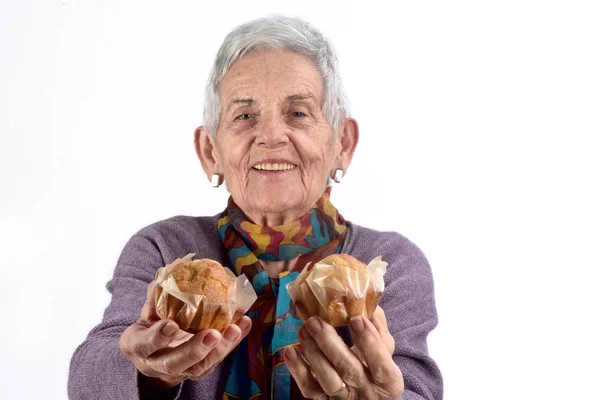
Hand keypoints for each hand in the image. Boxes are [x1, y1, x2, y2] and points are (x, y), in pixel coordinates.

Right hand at [119, 281, 251, 387]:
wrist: (155, 355)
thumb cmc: (151, 326)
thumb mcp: (146, 311)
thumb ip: (155, 295)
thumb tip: (169, 271)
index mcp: (139, 347)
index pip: (145, 345)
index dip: (158, 336)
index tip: (171, 324)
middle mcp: (158, 364)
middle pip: (175, 363)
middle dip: (195, 350)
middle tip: (213, 335)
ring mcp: (180, 370)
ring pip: (200, 367)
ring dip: (220, 349)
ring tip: (234, 330)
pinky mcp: (199, 369)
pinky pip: (217, 358)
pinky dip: (232, 343)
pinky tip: (244, 325)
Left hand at [284, 306, 402, 399]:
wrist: (365, 394)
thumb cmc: (375, 366)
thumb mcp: (384, 350)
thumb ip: (378, 328)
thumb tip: (367, 303)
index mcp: (389, 383)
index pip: (382, 366)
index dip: (369, 343)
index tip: (355, 319)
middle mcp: (367, 393)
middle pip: (349, 370)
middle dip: (330, 343)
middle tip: (315, 320)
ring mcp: (344, 399)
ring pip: (328, 380)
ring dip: (313, 353)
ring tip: (304, 329)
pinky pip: (309, 389)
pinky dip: (298, 370)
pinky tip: (291, 350)